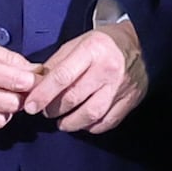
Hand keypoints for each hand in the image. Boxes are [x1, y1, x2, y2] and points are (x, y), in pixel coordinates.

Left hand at [29, 25, 145, 135]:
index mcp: (91, 50)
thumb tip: (37, 85)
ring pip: (90, 114)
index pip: (62, 77)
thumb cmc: (103, 45)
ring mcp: (120, 87)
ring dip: (71, 123)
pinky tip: (83, 122)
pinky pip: (107, 121)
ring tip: (62, 122)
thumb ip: (56, 64)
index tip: (31, 106)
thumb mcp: (77, 44)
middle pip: (73, 98)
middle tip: (46, 111)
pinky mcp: (130, 100)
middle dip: (53, 109)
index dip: (43, 94)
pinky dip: (91, 126)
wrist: (140, 44)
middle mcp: (107, 69)